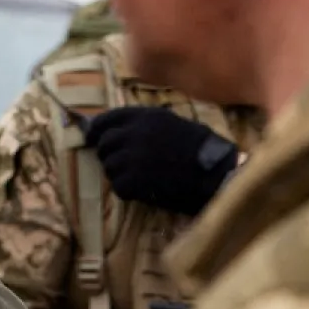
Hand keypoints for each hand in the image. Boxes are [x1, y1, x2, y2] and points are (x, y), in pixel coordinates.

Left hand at [85, 106, 237, 215]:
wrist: (216, 174)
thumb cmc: (202, 149)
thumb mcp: (173, 123)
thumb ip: (144, 124)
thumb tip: (114, 130)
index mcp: (146, 116)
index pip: (107, 119)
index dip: (97, 130)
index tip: (91, 138)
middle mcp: (135, 133)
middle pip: (104, 144)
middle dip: (110, 155)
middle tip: (125, 165)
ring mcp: (132, 157)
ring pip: (109, 167)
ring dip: (120, 174)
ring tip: (141, 178)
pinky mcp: (133, 180)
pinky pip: (118, 186)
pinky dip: (128, 191)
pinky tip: (145, 190)